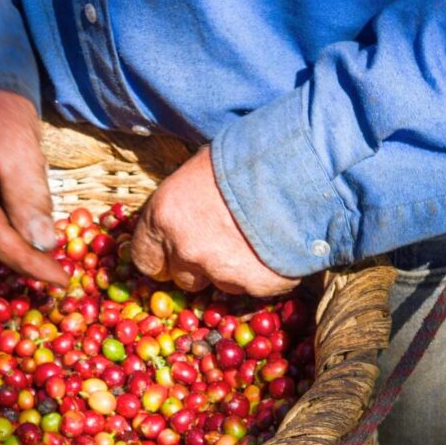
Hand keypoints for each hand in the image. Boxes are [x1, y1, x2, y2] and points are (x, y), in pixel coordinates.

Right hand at [0, 90, 68, 285]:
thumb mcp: (22, 148)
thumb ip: (30, 198)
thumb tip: (43, 245)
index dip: (30, 265)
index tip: (61, 281)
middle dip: (25, 258)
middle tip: (60, 272)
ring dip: (15, 245)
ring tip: (49, 254)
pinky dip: (4, 229)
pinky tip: (27, 230)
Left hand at [131, 146, 298, 296]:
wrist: (300, 167)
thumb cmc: (247, 157)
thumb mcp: (201, 170)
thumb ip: (184, 202)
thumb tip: (180, 215)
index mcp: (164, 216)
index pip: (144, 258)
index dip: (161, 257)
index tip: (172, 255)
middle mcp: (186, 249)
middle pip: (181, 277)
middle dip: (197, 266)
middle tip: (222, 245)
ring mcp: (220, 271)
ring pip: (219, 284)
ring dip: (232, 269)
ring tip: (255, 240)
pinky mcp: (256, 286)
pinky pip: (254, 287)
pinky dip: (262, 274)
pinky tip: (275, 248)